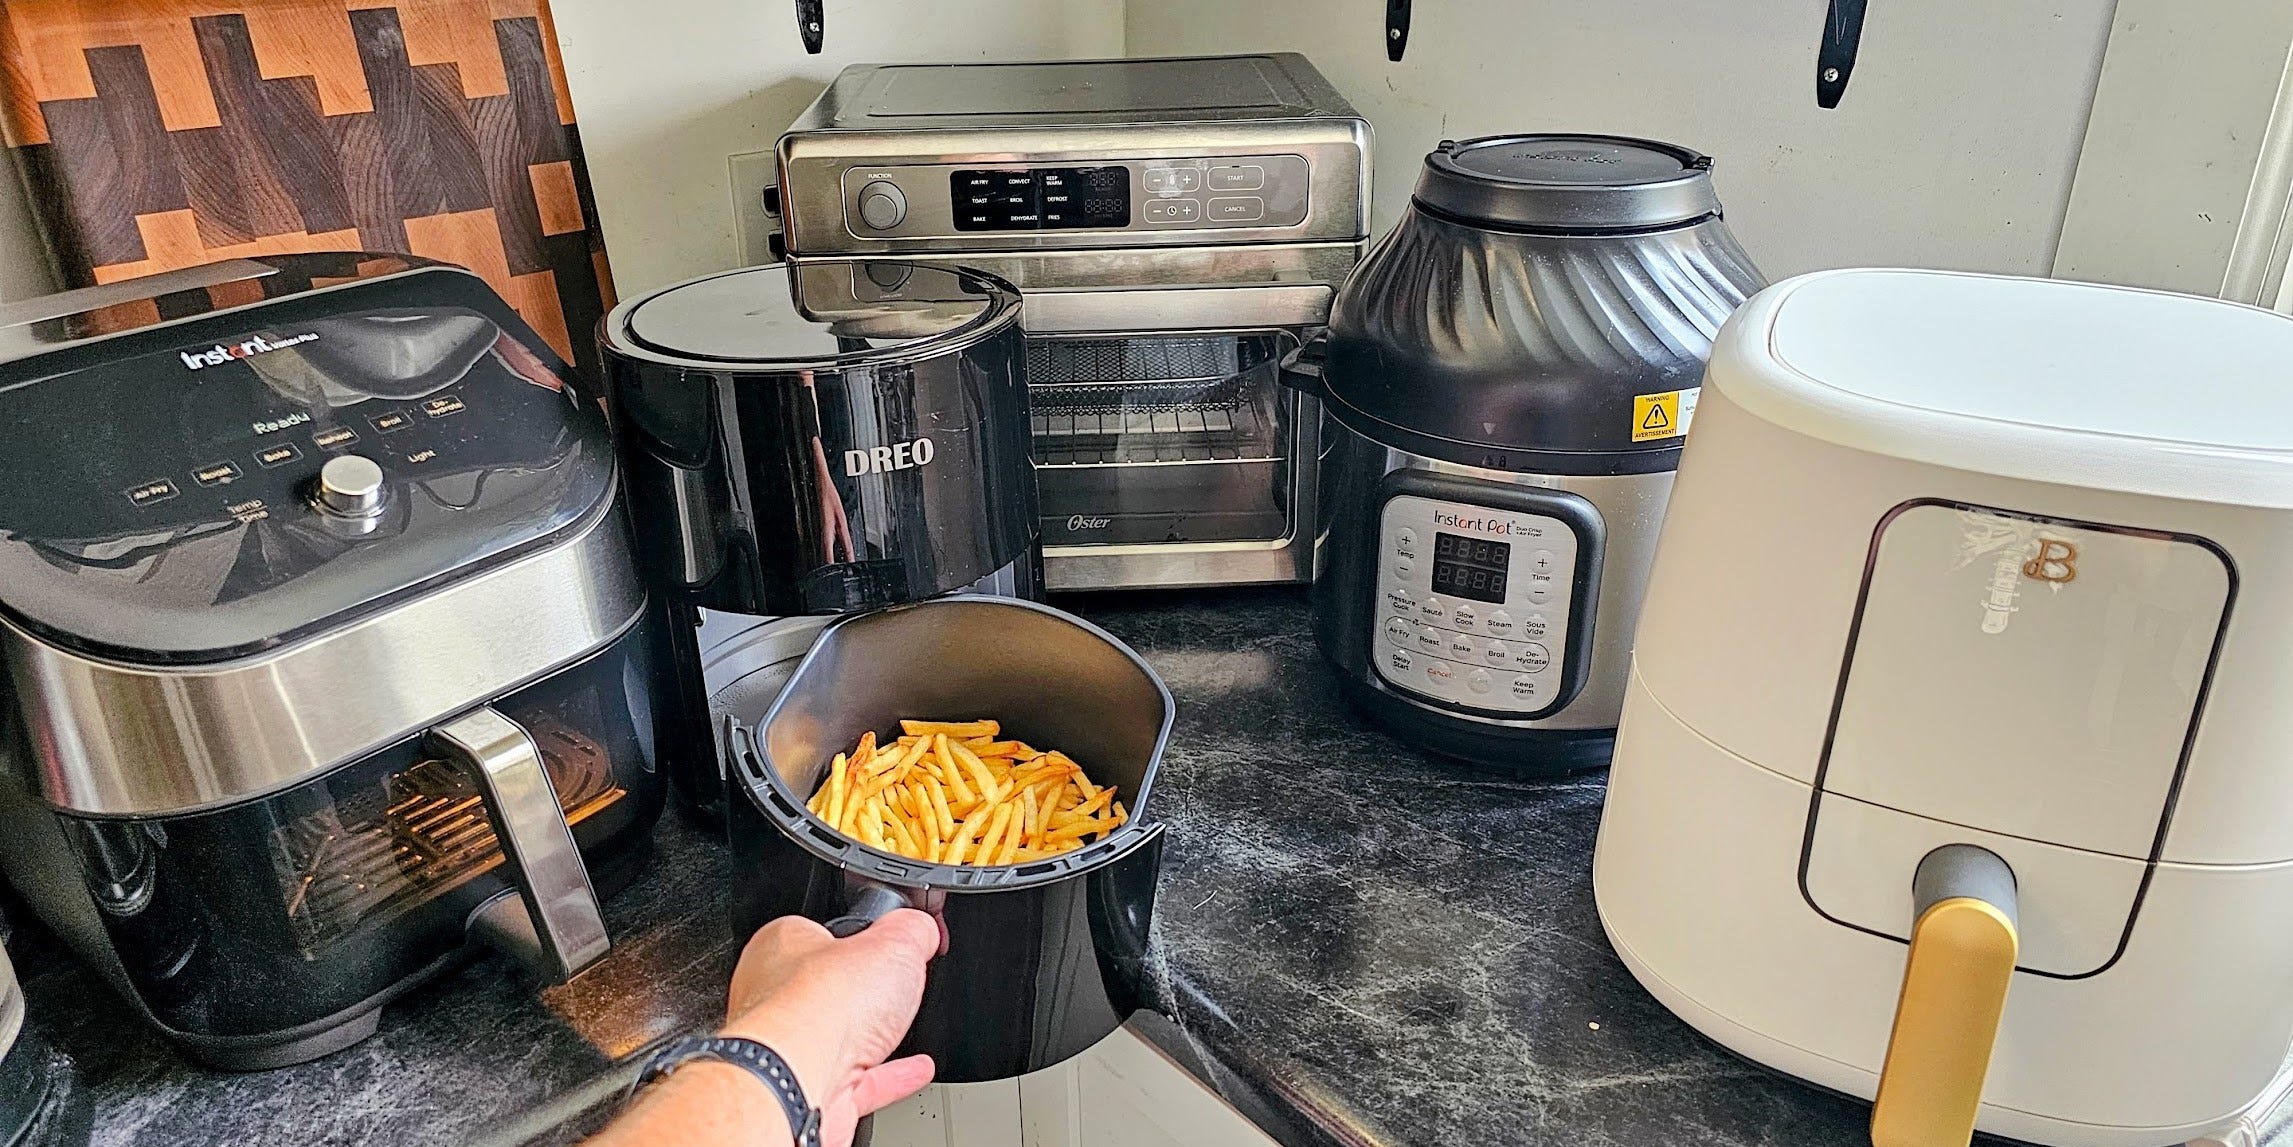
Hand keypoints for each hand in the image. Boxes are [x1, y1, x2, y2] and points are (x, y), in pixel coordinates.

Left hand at [719, 909, 937, 1146]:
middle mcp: (773, 1000)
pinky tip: (914, 1070)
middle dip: (858, 993)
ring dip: (871, 1038)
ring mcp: (788, 1051)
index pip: (820, 933)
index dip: (857, 935)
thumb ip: (912, 931)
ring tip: (902, 1028)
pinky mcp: (808, 1092)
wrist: (793, 1084)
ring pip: (835, 1040)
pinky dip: (887, 1077)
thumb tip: (924, 930)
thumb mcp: (891, 942)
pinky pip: (856, 1082)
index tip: (887, 940)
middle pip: (825, 989)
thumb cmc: (817, 1008)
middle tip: (891, 986)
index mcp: (779, 948)